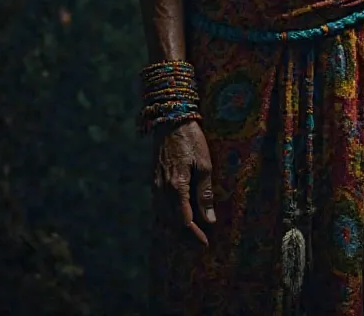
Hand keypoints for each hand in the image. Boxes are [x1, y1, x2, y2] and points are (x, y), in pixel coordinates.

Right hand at [152, 119, 215, 245]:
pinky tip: (178, 218)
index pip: (184, 221)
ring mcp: (155, 186)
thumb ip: (205, 194)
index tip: (206, 243)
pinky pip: (158, 207)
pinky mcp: (154, 181)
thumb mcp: (204, 165)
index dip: (195, 235)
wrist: (170, 120)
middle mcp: (162, 191)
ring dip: (175, 229)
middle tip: (200, 243)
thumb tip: (210, 220)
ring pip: (162, 218)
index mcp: (176, 187)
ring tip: (191, 234)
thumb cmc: (191, 140)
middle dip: (185, 237)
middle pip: (171, 224)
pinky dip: (168, 217)